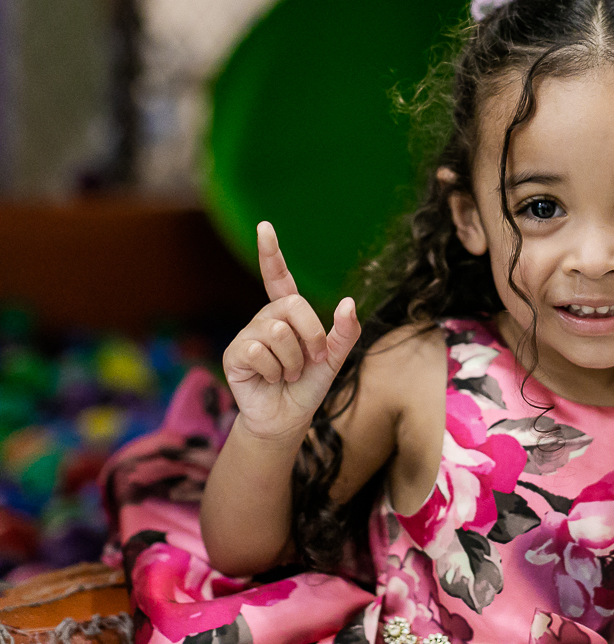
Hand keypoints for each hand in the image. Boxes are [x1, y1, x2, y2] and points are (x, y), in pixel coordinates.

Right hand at [222, 222, 360, 441]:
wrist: (288, 418)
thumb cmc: (309, 386)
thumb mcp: (335, 358)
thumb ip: (345, 332)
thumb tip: (348, 302)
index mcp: (289, 314)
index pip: (278, 277)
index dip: (271, 253)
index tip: (265, 227)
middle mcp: (266, 319)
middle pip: (293, 306)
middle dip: (312, 336)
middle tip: (311, 359)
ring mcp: (248, 335)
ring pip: (277, 331)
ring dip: (293, 360)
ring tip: (287, 373)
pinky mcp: (234, 354)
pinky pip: (258, 351)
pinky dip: (274, 370)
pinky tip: (270, 379)